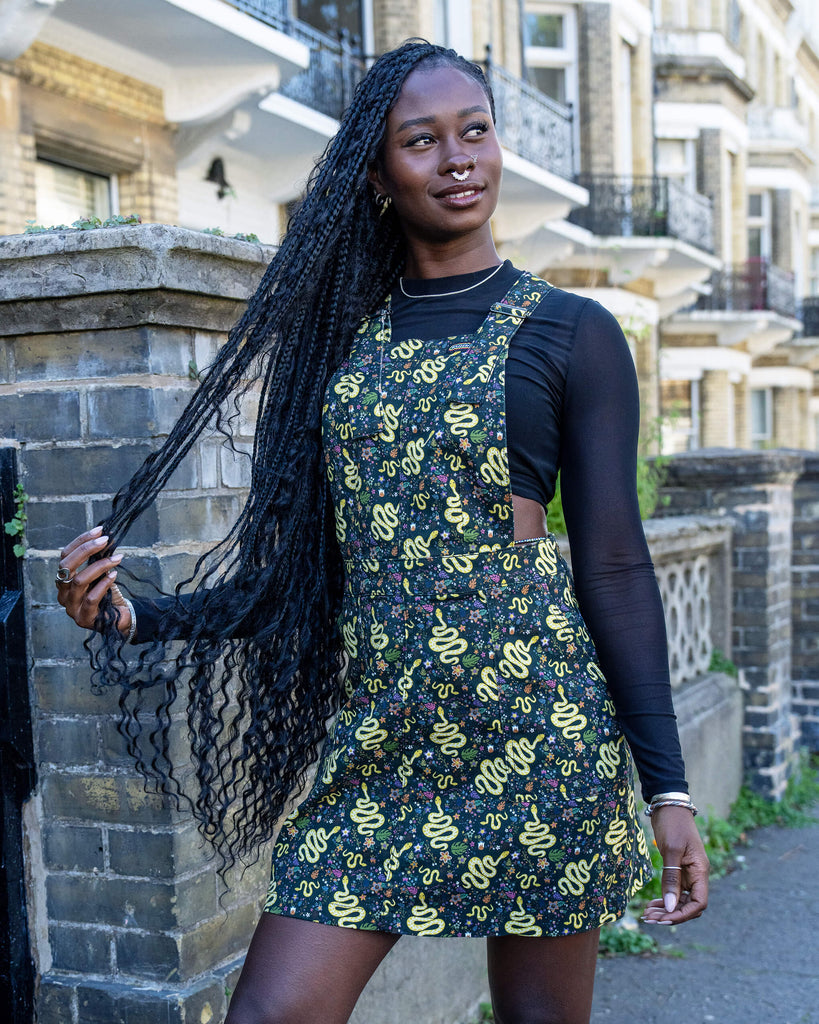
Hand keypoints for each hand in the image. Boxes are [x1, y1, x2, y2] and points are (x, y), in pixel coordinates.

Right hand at [55, 526, 130, 634]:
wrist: (120, 618)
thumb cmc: (108, 594)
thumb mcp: (100, 574)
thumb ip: (97, 559)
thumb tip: (104, 537)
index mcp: (63, 581)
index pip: (65, 555)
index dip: (81, 541)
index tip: (99, 531)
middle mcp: (63, 594)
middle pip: (66, 566)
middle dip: (86, 549)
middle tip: (105, 540)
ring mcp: (71, 607)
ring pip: (79, 581)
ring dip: (100, 566)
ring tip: (117, 558)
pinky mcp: (83, 618)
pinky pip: (91, 598)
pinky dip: (103, 584)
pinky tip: (114, 575)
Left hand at [641, 804, 708, 924]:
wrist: (669, 805)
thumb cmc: (673, 824)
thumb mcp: (671, 850)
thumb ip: (671, 877)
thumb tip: (670, 906)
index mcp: (700, 871)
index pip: (698, 903)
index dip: (682, 915)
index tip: (663, 919)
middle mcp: (697, 875)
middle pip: (688, 905)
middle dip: (670, 914)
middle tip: (648, 918)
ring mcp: (688, 873)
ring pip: (680, 900)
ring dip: (665, 909)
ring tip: (646, 914)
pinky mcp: (678, 868)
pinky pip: (675, 890)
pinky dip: (664, 899)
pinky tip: (652, 904)